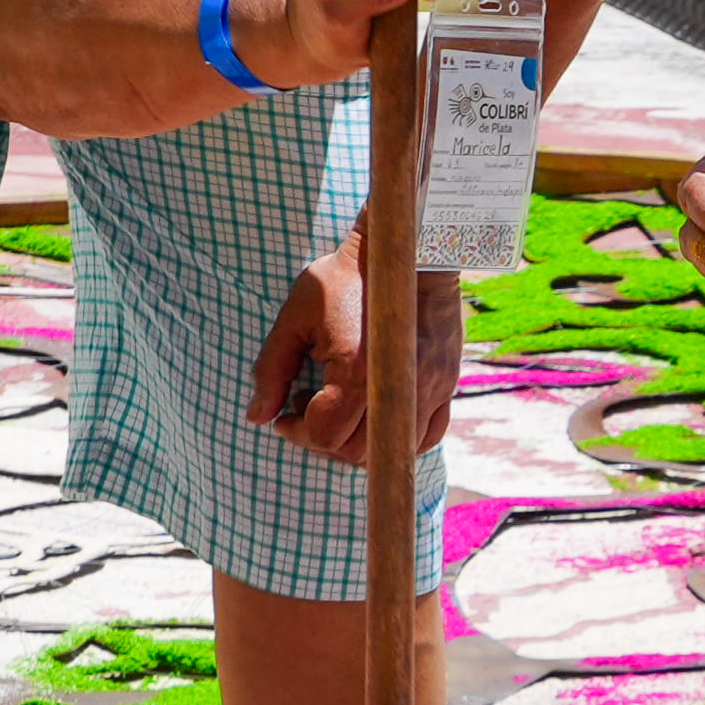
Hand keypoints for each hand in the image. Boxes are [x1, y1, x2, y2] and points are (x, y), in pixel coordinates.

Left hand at [249, 235, 465, 466]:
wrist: (406, 251)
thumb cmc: (345, 278)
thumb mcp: (296, 317)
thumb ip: (272, 369)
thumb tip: (257, 417)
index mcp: (356, 371)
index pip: (324, 435)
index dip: (295, 431)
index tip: (284, 414)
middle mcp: (398, 388)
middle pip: (357, 452)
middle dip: (323, 440)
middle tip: (308, 407)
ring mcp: (429, 390)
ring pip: (393, 452)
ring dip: (359, 444)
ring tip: (340, 408)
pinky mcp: (446, 385)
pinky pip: (427, 436)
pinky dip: (399, 440)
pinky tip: (376, 416)